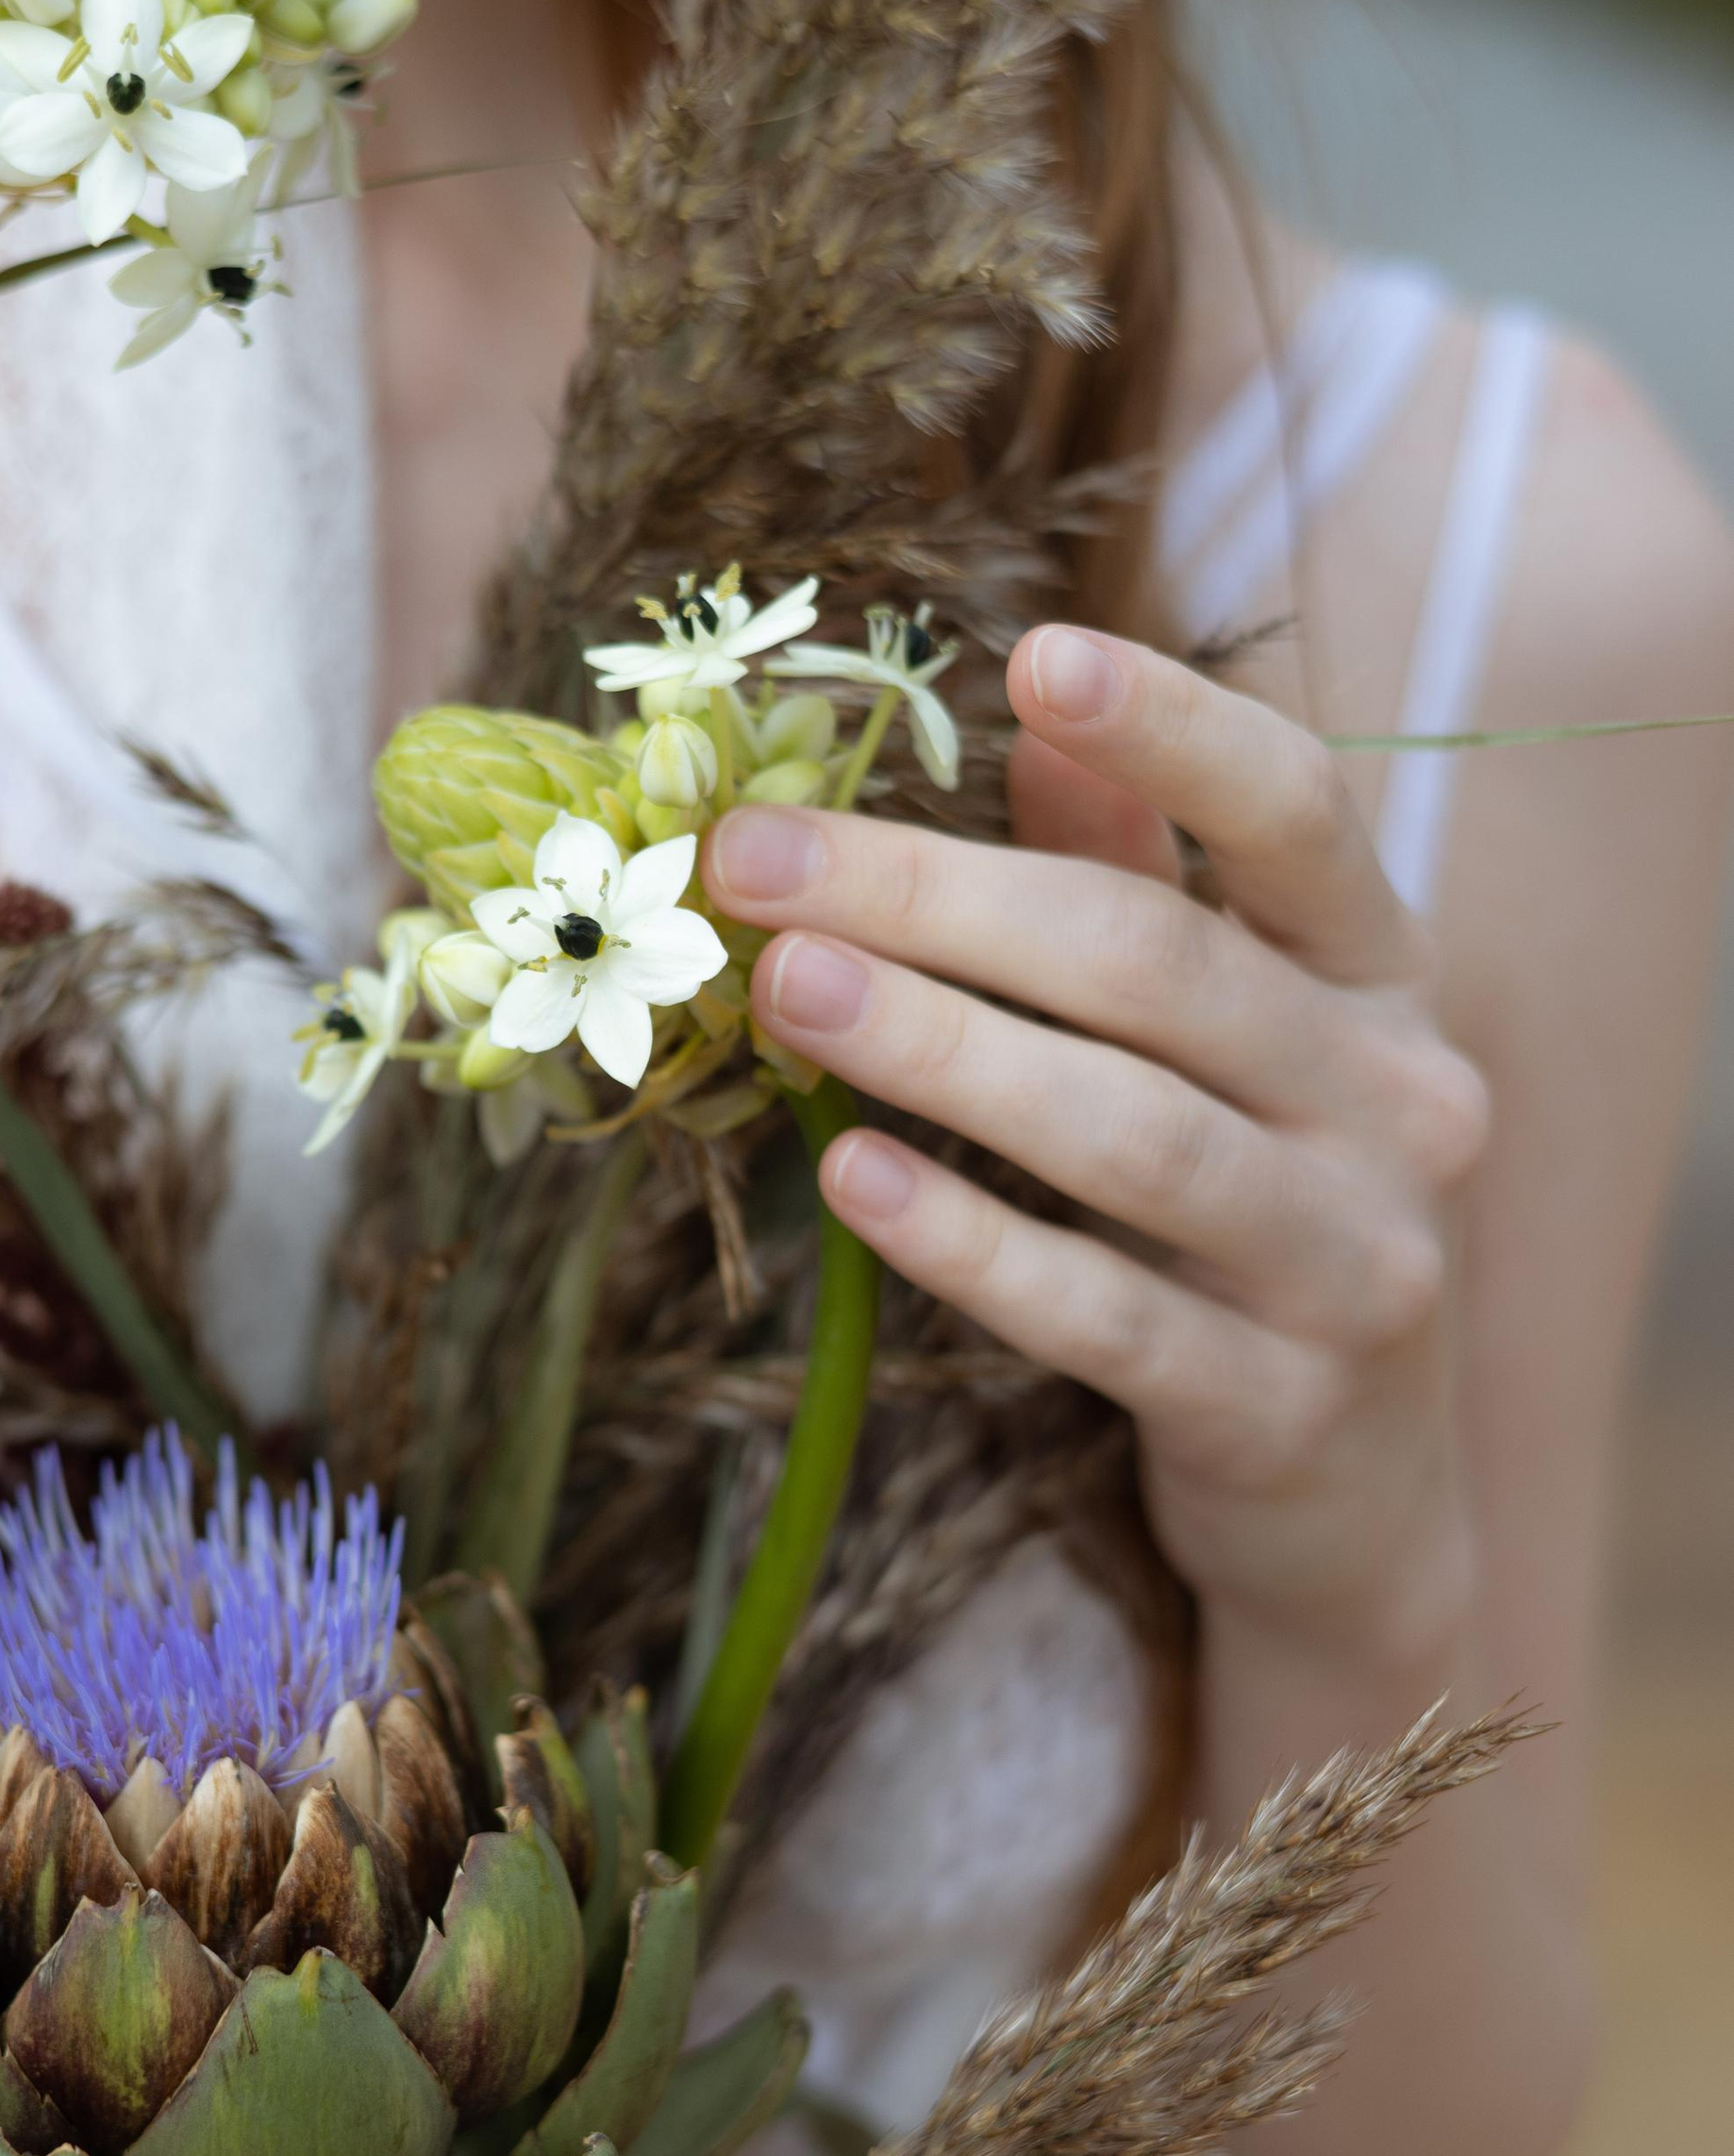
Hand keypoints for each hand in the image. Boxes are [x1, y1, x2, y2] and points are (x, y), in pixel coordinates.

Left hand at [701, 624, 1492, 1667]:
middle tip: (757, 859)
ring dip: (942, 1052)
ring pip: (1133, 1137)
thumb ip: (1145, 887)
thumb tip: (1029, 738)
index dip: (1174, 732)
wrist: (1357, 1499)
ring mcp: (1353, 1266)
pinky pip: (1104, 1317)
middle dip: (942, 900)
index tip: (1032, 656)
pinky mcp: (1279, 1412)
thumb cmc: (1259, 1216)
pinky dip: (971, 1245)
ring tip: (784, 989)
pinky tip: (848, 1182)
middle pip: (1160, 969)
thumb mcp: (1237, 1044)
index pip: (1299, 815)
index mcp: (1383, 979)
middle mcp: (1399, 1105)